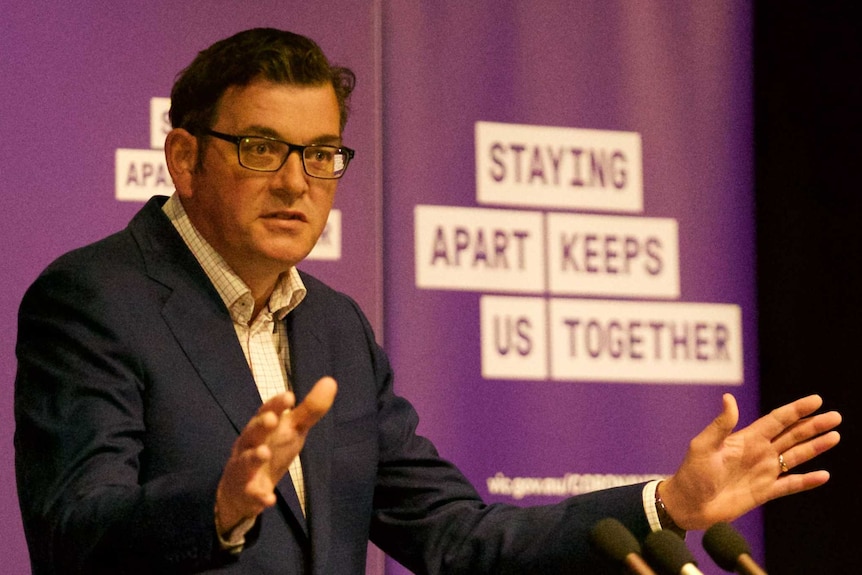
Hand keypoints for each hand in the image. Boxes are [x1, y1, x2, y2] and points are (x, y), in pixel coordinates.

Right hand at [214, 376, 336, 534]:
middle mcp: (249, 445)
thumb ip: (310, 409)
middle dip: (260, 425)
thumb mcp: (292, 430)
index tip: (290, 396)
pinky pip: (251, 495)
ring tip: (264, 453)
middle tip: (272, 419)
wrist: (242, 489)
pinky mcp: (246, 493)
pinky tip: (270, 499)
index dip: (276, 404)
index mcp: (262, 427)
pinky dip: (259, 496)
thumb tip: (330, 381)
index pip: (267, 411)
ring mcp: (245, 469)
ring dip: (254, 457)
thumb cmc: (271, 449)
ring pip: (245, 462)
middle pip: (252, 432)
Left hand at [659, 393, 840, 530]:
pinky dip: (807, 481)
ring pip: (795, 456)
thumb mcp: (703, 446)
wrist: (687, 504)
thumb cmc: (691, 473)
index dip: (796, 410)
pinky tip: (823, 475)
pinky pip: (790, 485)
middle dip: (813, 425)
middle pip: (792, 435)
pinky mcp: (763, 492)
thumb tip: (728, 398)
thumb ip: (720, 425)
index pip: (777, 420)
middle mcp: (758, 452)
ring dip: (815, 447)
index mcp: (745, 438)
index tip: (816, 400)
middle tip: (836, 416)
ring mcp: (762, 472)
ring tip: (835, 437)